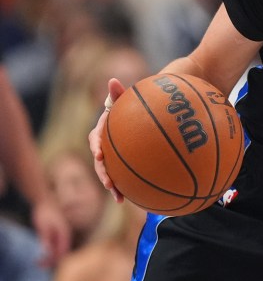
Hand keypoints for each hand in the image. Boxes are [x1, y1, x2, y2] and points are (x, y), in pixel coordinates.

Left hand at [30, 198, 70, 266]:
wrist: (45, 200)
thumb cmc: (44, 212)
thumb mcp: (43, 225)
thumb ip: (46, 238)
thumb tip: (48, 251)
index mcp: (65, 232)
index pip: (64, 250)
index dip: (56, 259)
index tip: (46, 265)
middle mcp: (66, 234)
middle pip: (62, 251)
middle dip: (52, 260)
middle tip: (39, 265)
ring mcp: (62, 234)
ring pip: (59, 249)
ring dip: (50, 257)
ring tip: (38, 262)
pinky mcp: (57, 234)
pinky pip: (56, 246)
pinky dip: (50, 252)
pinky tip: (41, 254)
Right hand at [88, 78, 125, 203]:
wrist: (147, 114)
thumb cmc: (136, 104)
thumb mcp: (129, 98)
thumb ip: (120, 93)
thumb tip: (112, 80)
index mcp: (103, 129)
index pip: (96, 138)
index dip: (97, 146)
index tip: (100, 154)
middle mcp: (106, 144)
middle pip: (101, 160)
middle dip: (103, 172)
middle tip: (110, 182)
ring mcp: (115, 155)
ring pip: (110, 171)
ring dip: (112, 184)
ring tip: (118, 196)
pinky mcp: (125, 163)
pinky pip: (123, 176)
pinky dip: (125, 187)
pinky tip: (130, 200)